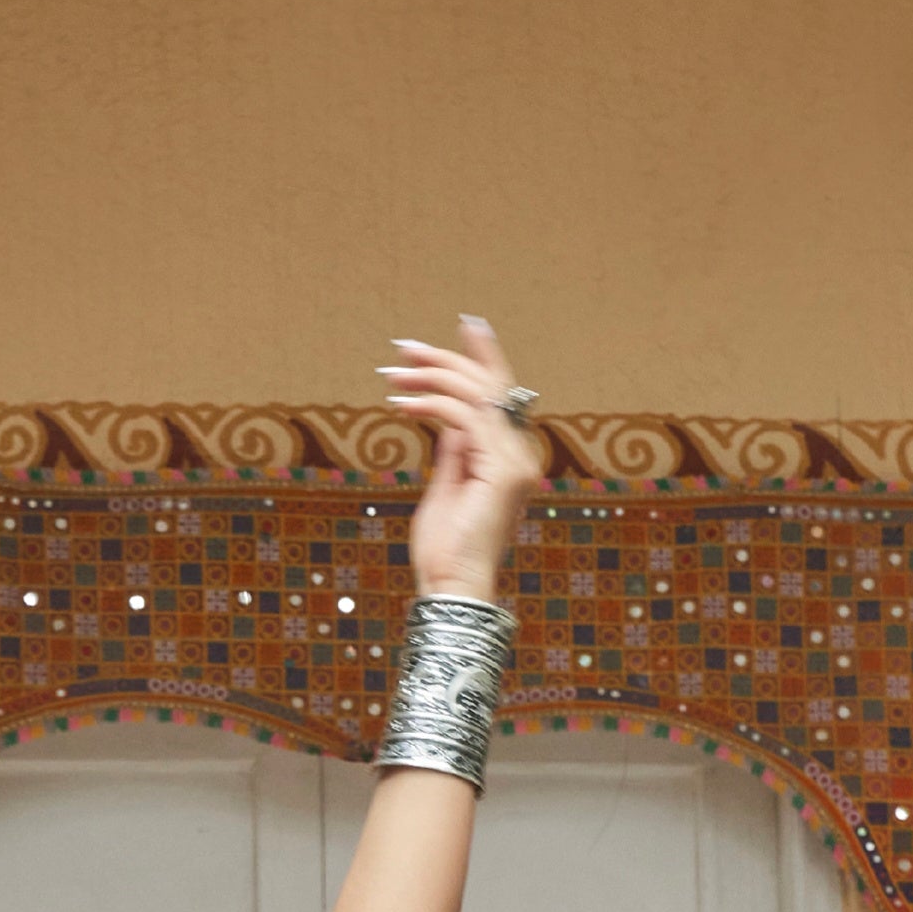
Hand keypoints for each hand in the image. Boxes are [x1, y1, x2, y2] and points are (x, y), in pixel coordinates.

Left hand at [380, 315, 541, 607]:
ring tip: (393, 372)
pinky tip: (402, 402)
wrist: (451, 587)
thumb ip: (454, 452)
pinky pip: (465, 417)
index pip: (499, 395)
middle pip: (488, 386)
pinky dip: (431, 403)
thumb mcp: (446, 489)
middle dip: (444, 359)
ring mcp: (514, 461)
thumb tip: (446, 420)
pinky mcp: (500, 469)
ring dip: (431, 376)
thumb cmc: (444, 550)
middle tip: (402, 348)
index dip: (482, 357)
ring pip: (476, 394)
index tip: (464, 324)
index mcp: (509, 458)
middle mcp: (519, 455)